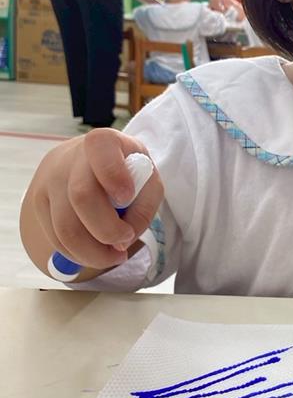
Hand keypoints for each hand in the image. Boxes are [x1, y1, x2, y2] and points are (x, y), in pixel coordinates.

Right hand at [26, 129, 163, 270]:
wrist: (91, 164)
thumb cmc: (127, 174)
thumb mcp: (148, 182)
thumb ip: (143, 207)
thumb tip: (120, 241)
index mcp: (103, 142)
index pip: (101, 149)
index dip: (114, 175)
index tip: (126, 196)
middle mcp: (70, 157)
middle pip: (81, 197)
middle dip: (107, 231)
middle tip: (125, 243)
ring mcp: (49, 180)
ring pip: (64, 227)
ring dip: (92, 253)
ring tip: (114, 256)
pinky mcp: (38, 202)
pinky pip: (56, 238)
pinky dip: (78, 254)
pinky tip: (95, 251)